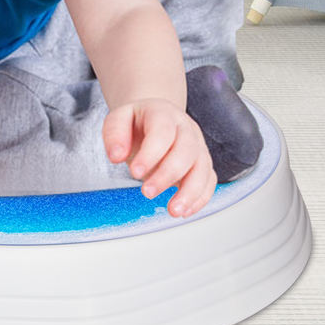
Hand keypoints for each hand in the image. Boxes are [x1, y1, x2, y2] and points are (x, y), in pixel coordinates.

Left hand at [102, 98, 216, 218]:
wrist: (153, 118)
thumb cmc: (136, 123)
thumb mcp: (118, 120)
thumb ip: (114, 134)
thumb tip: (116, 156)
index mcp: (163, 113)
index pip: (162, 132)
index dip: (150, 154)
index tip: (135, 173)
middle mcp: (185, 127)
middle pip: (186, 150)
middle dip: (168, 175)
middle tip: (147, 193)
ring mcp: (197, 144)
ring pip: (203, 167)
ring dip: (190, 192)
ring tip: (173, 211)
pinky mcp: (203, 162)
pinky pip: (209, 180)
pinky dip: (201, 198)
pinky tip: (185, 211)